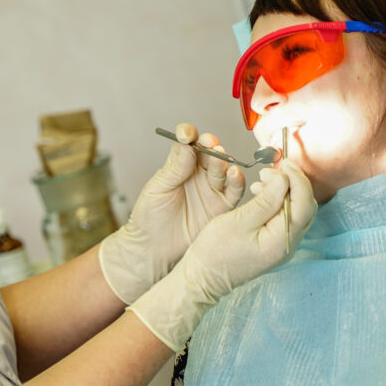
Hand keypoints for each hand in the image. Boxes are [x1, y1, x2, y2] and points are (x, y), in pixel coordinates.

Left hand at [99, 123, 244, 303]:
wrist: (153, 251)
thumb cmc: (148, 219)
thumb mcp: (157, 189)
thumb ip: (174, 168)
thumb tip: (186, 144)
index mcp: (180, 165)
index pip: (189, 143)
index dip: (190, 135)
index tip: (187, 134)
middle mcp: (198, 175)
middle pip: (210, 153)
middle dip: (211, 147)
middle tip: (210, 146)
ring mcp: (211, 190)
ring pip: (224, 169)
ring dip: (223, 162)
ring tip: (220, 159)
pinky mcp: (222, 207)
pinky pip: (234, 191)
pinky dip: (237, 181)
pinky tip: (234, 175)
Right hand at [129, 159, 316, 350]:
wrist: (203, 279)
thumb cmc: (215, 253)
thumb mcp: (239, 221)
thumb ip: (266, 201)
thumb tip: (284, 180)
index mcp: (282, 240)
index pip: (304, 203)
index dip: (297, 179)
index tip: (284, 164)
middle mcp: (289, 245)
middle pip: (305, 206)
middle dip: (291, 183)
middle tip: (271, 170)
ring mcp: (283, 247)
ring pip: (296, 211)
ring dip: (284, 192)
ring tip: (262, 181)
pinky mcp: (274, 245)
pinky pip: (285, 219)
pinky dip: (277, 202)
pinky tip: (260, 195)